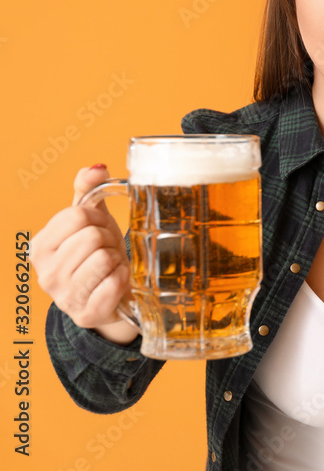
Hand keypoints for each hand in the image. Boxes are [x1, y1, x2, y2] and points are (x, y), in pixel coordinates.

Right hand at [30, 165, 137, 344]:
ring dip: (116, 258)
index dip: (97, 218)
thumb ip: (88, 190)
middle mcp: (46, 273)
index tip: (97, 229)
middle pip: (92, 236)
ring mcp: (64, 297)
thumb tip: (96, 168)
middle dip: (108, 239)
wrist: (111, 296)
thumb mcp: (91, 220)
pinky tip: (117, 281)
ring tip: (111, 266)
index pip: (77, 215)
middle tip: (107, 250)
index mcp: (40, 247)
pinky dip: (123, 278)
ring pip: (104, 258)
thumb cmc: (99, 254)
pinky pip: (114, 283)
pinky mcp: (86, 314)